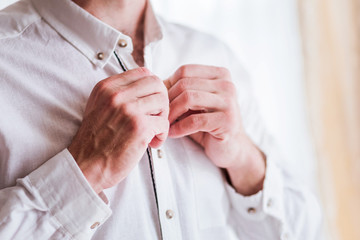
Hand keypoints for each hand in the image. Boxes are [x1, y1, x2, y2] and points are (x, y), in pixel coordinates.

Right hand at [68, 68, 168, 193]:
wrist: (85, 166)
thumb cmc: (95, 140)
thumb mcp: (98, 106)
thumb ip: (119, 93)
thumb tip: (146, 86)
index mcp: (107, 87)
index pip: (143, 72)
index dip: (153, 88)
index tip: (150, 103)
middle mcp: (116, 95)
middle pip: (157, 84)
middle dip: (162, 101)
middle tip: (156, 117)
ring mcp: (128, 110)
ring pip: (163, 102)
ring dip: (163, 118)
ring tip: (153, 132)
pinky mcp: (139, 127)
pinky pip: (164, 123)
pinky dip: (162, 135)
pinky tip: (152, 143)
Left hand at [165, 65, 264, 194]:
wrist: (230, 148)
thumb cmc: (209, 123)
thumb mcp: (195, 103)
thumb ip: (180, 90)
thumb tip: (154, 82)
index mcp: (220, 74)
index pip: (185, 71)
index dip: (168, 85)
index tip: (160, 101)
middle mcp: (227, 84)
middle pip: (184, 84)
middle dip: (167, 101)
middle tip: (159, 114)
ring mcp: (229, 102)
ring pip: (189, 98)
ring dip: (172, 113)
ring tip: (165, 124)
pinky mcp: (227, 121)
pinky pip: (195, 120)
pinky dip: (179, 127)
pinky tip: (173, 133)